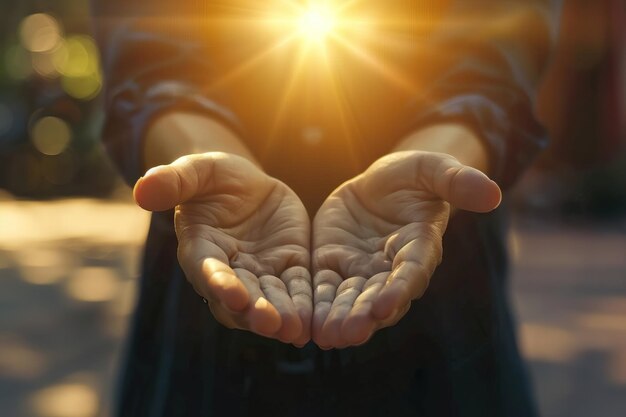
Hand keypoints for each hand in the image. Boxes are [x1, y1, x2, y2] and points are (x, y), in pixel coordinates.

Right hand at [134, 153, 311, 345]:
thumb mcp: (197, 170)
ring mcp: (260, 272)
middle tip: (269, 322)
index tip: (233, 294)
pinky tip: (311, 323)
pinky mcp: (289, 267)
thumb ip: (173, 180)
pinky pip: (297, 288)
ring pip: (269, 300)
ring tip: (294, 329)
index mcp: (201, 249)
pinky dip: (303, 304)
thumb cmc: (215, 177)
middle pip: (239, 297)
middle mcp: (229, 270)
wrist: (249, 184)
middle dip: (253, 310)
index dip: (219, 282)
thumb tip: (141, 190)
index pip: (207, 270)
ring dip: (281, 316)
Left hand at [311, 151, 500, 348]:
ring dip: (339, 318)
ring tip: (326, 338)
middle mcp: (391, 268)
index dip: (400, 288)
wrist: (379, 184)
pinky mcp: (333, 265)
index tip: (386, 305)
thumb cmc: (413, 176)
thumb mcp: (433, 169)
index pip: (412, 272)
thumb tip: (494, 193)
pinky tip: (306, 325)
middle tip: (349, 333)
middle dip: (364, 315)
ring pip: (350, 299)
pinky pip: (324, 288)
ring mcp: (361, 270)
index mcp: (419, 246)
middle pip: (378, 296)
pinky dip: (317, 306)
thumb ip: (457, 181)